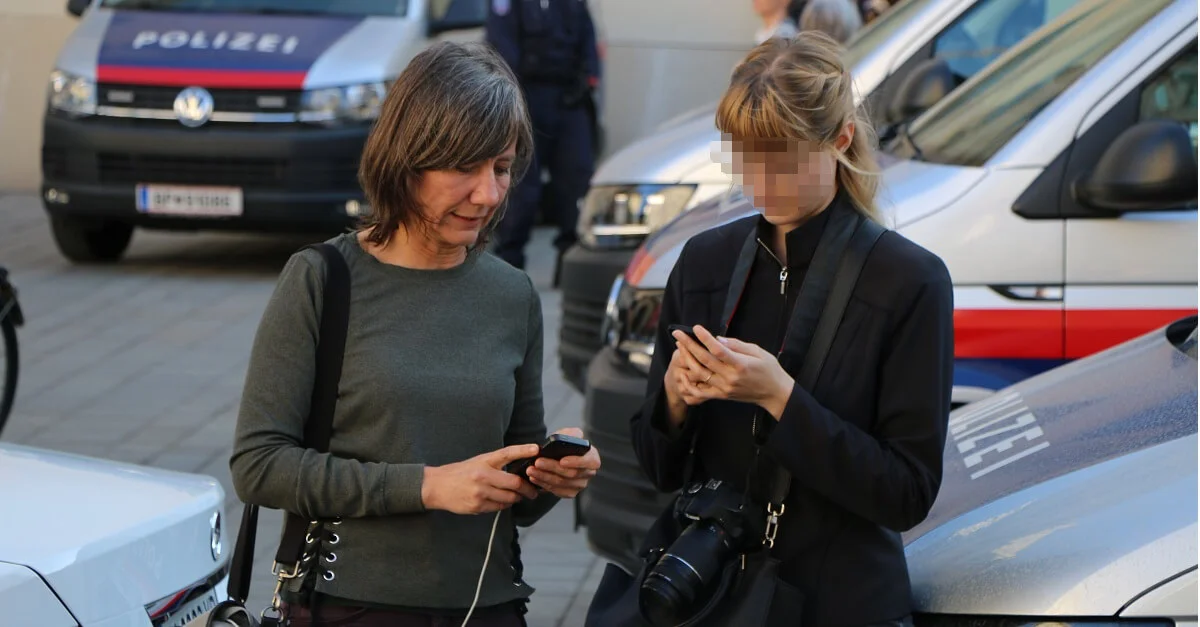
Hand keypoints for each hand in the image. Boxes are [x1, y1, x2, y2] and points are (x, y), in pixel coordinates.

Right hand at [422, 443, 540, 514]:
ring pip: (509, 498)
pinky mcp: (477, 506)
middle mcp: (483, 476)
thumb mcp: (478, 462)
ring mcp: (480, 492)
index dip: (523, 450)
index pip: (507, 453)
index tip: (536, 448)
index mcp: (484, 461)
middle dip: (528, 489)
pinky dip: (504, 504)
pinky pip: (499, 507)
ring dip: (517, 498)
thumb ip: (496, 465)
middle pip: (514, 483)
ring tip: (518, 496)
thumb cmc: (460, 473)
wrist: (437, 486)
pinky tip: (502, 500)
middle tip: (533, 491)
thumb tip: (519, 472)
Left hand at [524, 428, 601, 498]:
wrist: (558, 456)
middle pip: (571, 473)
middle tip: (537, 462)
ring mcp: (580, 484)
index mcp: (592, 457)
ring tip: (531, 470)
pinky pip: (557, 491)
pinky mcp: (570, 492)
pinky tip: (534, 478)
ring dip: (544, 476)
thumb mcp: (569, 434)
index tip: (562, 460)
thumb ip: (571, 434)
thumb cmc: (565, 444)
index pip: (590, 461)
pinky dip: (544, 484)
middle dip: (552, 467)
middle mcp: (589, 473)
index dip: (576, 462)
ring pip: (562, 483)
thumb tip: (566, 439)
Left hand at [671, 325, 795, 419]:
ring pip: (699, 373)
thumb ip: (737, 345)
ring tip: (680, 347)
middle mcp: (730, 377)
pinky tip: (683, 372)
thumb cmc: (769, 370)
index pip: (718, 350)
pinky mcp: (721, 395)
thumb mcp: (758, 352)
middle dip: (689, 345)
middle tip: (678, 334)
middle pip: (704, 360)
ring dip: (687, 359)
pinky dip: (689, 383)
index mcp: (740, 364)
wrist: (774, 394)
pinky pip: (701, 391)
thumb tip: (717, 339)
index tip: (695, 328)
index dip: (705, 338)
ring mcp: (724, 388)